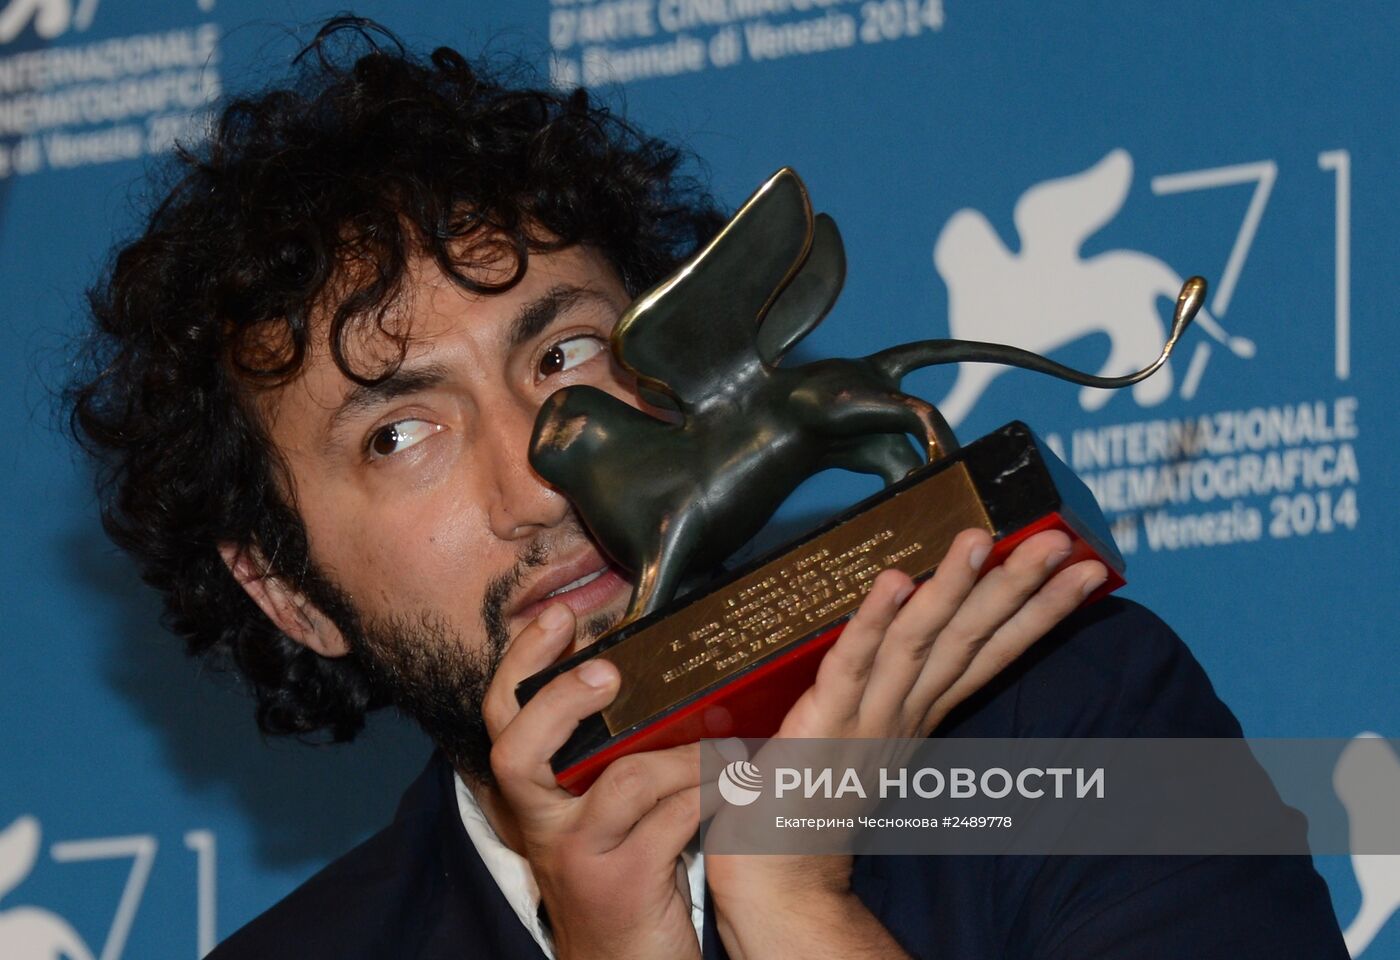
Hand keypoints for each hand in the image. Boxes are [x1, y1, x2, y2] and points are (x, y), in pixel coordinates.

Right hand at [480, 604, 702, 959]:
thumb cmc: (623, 874)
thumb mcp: (596, 814)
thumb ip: (603, 757)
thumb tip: (641, 678)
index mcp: (535, 795)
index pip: (502, 718)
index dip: (522, 665)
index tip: (557, 616)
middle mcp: (543, 824)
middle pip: (517, 749)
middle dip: (562, 698)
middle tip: (611, 669)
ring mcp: (580, 856)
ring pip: (624, 780)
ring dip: (685, 755)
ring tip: (729, 745)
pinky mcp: (625, 885)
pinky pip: (672, 821)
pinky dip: (714, 794)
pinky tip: (740, 784)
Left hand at [707, 527, 1105, 958]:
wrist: (780, 866)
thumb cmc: (819, 791)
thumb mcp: (870, 728)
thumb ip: (889, 677)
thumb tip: (908, 617)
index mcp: (922, 707)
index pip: (991, 649)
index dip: (1039, 609)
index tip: (1086, 570)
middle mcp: (906, 709)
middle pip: (970, 639)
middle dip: (1017, 587)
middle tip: (1057, 540)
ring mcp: (867, 717)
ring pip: (919, 642)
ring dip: (953, 589)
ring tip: (981, 540)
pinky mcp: (821, 724)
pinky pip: (851, 664)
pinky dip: (873, 622)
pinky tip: (895, 581)